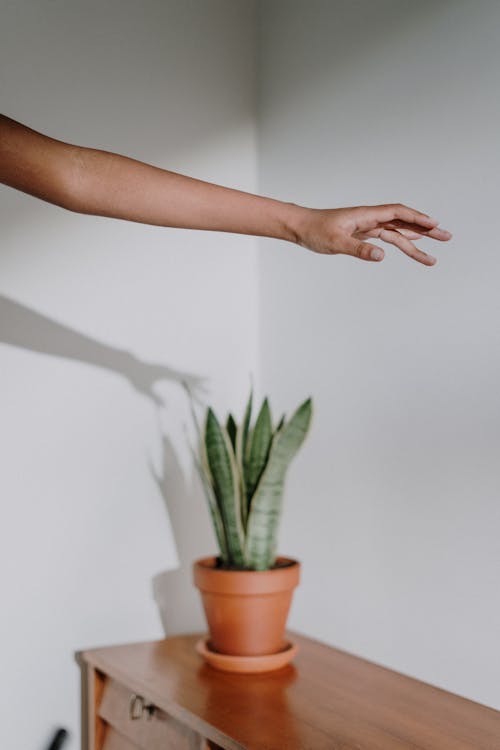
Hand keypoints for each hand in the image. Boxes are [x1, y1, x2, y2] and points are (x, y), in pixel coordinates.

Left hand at [291, 203, 451, 265]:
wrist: (300, 227)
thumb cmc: (315, 231)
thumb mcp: (336, 243)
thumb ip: (359, 250)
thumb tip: (382, 255)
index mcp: (366, 215)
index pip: (398, 213)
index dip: (417, 218)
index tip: (434, 225)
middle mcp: (370, 218)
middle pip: (404, 222)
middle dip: (426, 230)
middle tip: (447, 237)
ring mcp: (367, 226)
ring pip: (397, 232)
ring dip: (416, 242)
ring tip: (432, 256)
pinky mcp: (362, 234)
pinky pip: (387, 236)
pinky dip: (401, 241)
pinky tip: (412, 245)